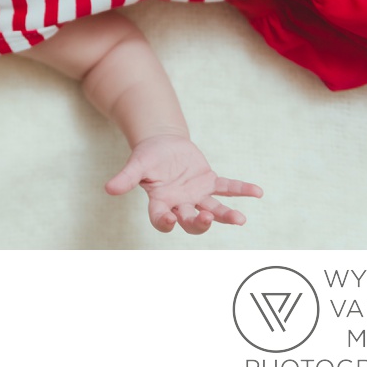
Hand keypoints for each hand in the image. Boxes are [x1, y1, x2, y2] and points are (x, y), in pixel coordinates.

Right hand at [105, 133, 262, 234]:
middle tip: (206, 218)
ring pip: (213, 209)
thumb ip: (125, 178)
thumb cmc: (147, 156)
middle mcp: (180, 203)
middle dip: (200, 223)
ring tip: (240, 219)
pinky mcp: (210, 182)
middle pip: (191, 221)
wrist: (163, 143)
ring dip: (226, 216)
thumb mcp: (136, 164)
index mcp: (160, 202)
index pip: (161, 219)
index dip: (165, 223)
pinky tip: (257, 193)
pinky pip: (227, 188)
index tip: (170, 220)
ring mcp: (197, 195)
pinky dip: (241, 190)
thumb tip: (108, 189)